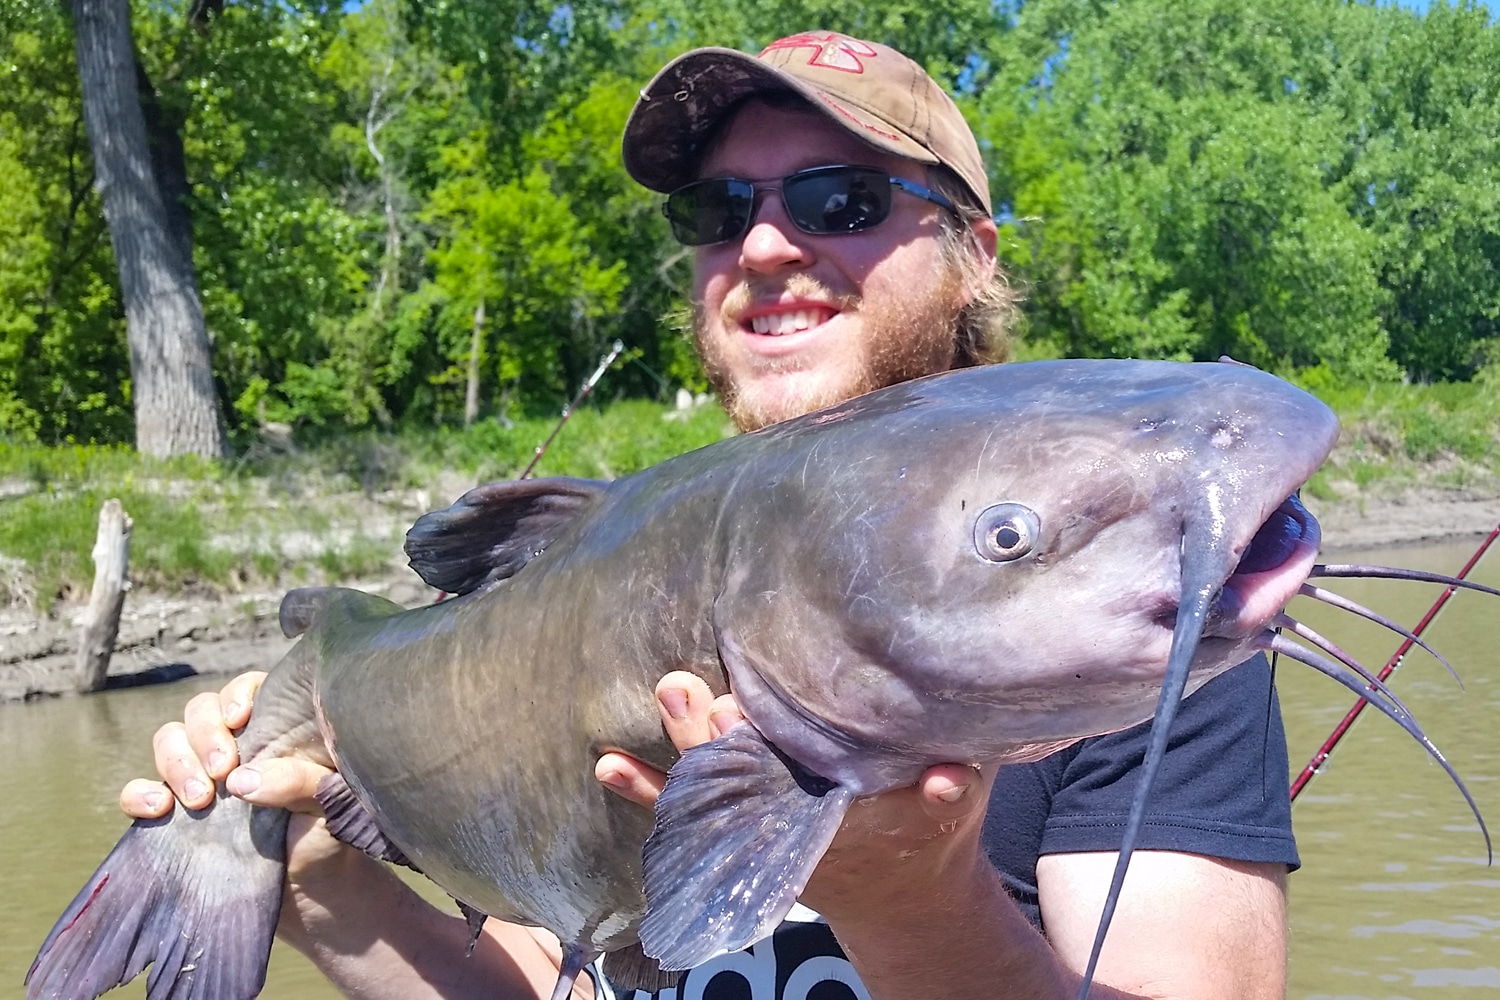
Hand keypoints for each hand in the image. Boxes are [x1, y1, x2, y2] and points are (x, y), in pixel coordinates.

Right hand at [118, 670, 345, 881]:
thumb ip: (299, 782)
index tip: (239, 719)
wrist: (314, 895)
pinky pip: (140, 793)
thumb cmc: (330, 837)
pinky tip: (158, 809)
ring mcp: (203, 777)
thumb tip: (243, 779)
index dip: (238, 694)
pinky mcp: (178, 814)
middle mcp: (236, 744)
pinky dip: (139, 794)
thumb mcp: (329, 805)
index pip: (250, 689)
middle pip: (202, 711)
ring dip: (176, 762)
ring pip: (169, 741)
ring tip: (200, 799)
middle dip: (205, 734)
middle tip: (223, 770)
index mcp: (278, 727)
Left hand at [593, 672, 991, 920]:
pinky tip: (605, 764)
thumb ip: (949, 787)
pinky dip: (645, 789)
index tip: (733, 708)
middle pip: (741, 776)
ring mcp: (757, 824)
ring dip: (662, 769)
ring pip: (704, 797)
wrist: (901, 886)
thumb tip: (945, 775)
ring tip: (624, 737)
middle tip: (679, 689)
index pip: (796, 770)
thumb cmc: (928, 824)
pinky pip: (683, 813)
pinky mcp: (737, 825)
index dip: (760, 743)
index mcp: (840, 803)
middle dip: (706, 736)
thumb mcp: (953, 805)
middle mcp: (789, 816)